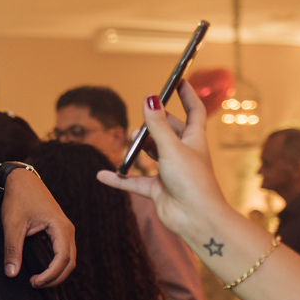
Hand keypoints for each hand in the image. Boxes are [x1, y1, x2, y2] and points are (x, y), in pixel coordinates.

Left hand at [1, 168, 75, 287]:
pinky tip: (42, 270)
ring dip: (57, 273)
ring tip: (37, 280)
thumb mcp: (12, 225)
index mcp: (60, 227)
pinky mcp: (59, 230)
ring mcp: (65, 229)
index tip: (34, 282)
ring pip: (69, 259)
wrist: (21, 180)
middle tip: (34, 284)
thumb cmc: (18, 198)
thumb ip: (12, 250)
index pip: (63, 259)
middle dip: (55, 278)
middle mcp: (67, 229)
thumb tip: (11, 274)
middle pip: (70, 262)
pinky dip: (56, 265)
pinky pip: (64, 252)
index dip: (50, 275)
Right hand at [97, 82, 228, 243]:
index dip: (187, 96)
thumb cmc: (192, 181)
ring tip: (129, 141)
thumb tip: (150, 98)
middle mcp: (183, 154)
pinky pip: (134, 181)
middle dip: (155, 123)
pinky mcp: (158, 190)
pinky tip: (104, 174)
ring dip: (138, 148)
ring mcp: (170, 172)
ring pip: (151, 154)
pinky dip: (120, 178)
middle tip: (143, 116)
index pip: (194, 111)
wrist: (196, 219)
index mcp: (194, 140)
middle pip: (169, 131)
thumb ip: (157, 125)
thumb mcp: (171, 148)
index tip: (179, 81)